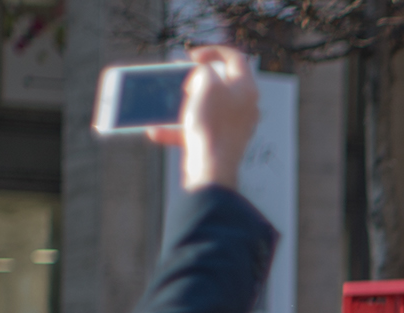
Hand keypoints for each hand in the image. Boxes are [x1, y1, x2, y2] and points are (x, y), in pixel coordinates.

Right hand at [146, 46, 257, 190]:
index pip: (235, 58)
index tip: (192, 56)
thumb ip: (205, 72)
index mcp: (246, 89)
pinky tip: (156, 132)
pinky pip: (197, 130)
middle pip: (220, 83)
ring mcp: (233, 126)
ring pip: (206, 107)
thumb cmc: (212, 125)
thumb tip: (204, 77)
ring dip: (183, 103)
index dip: (213, 51)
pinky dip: (177, 129)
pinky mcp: (220, 142)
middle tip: (178, 77)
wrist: (212, 169)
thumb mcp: (206, 84)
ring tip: (166, 101)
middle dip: (195, 78)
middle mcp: (244, 107)